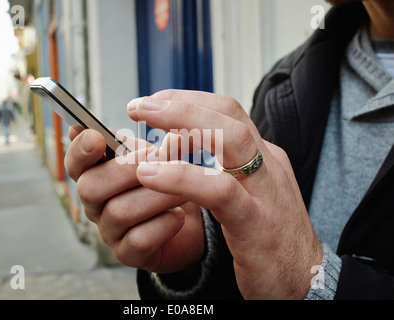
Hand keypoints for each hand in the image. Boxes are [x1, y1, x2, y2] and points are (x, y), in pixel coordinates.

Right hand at [64, 126, 204, 273]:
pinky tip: (179, 216)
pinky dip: (163, 224)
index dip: (79, 151)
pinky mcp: (129, 254)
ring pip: (119, 212)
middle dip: (127, 169)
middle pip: (90, 187)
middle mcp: (96, 204)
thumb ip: (146, 140)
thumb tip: (146, 110)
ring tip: (184, 188)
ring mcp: (110, 231)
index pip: (74, 164)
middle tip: (160, 157)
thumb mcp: (154, 157)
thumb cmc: (164, 183)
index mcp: (96, 174)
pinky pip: (140, 240)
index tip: (97, 137)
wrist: (188, 221)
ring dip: (156, 195)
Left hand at [127, 89, 322, 299]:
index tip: (155, 102)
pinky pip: (219, 191)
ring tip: (140, 124)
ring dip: (181, 125)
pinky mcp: (257, 223)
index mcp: (265, 157)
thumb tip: (180, 150)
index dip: (190, 100)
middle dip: (182, 103)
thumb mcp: (250, 194)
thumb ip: (222, 171)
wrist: (308, 279)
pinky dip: (181, 177)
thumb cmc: (270, 236)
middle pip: (229, 116)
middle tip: (140, 105)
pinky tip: (149, 174)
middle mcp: (268, 166)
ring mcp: (266, 192)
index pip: (229, 112)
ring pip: (230, 140)